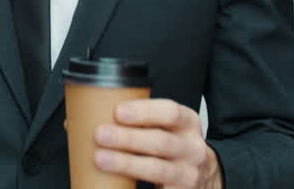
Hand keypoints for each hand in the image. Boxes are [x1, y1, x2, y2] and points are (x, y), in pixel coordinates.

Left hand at [93, 98, 221, 188]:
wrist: (202, 175)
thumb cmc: (175, 145)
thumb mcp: (170, 127)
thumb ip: (142, 120)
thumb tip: (91, 117)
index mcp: (188, 123)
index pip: (170, 112)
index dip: (144, 111)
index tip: (118, 111)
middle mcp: (192, 148)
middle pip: (160, 142)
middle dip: (128, 138)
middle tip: (101, 134)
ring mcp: (188, 173)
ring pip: (157, 168)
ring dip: (126, 163)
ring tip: (101, 159)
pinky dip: (134, 185)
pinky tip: (116, 183)